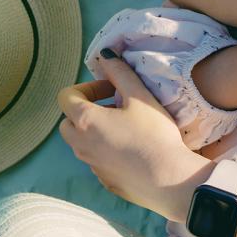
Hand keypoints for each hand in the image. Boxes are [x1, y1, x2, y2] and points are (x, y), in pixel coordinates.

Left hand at [57, 56, 208, 219]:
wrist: (169, 180)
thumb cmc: (154, 135)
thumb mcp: (140, 97)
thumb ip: (120, 73)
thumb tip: (106, 55)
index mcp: (85, 120)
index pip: (66, 96)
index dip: (86, 87)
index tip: (110, 89)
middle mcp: (80, 144)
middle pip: (68, 122)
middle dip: (86, 111)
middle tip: (115, 108)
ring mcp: (92, 166)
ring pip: (82, 143)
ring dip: (96, 132)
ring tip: (127, 129)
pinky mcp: (105, 181)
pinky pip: (98, 161)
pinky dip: (108, 151)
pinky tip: (135, 151)